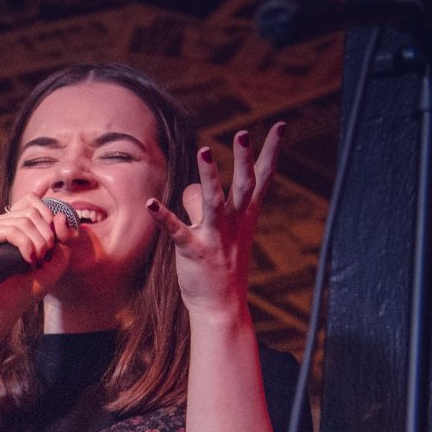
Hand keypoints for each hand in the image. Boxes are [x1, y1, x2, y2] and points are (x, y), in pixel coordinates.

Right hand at [0, 194, 79, 322]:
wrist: (0, 310)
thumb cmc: (22, 290)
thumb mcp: (55, 261)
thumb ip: (65, 238)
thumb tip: (59, 216)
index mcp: (10, 224)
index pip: (32, 200)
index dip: (49, 217)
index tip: (51, 244)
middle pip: (32, 210)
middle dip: (46, 235)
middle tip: (42, 258)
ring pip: (25, 219)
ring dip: (38, 243)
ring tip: (34, 262)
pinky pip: (13, 229)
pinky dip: (26, 245)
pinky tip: (27, 260)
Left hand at [148, 124, 283, 318]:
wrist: (221, 306)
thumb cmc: (221, 266)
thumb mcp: (219, 231)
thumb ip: (202, 205)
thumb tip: (191, 187)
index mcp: (245, 216)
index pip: (262, 178)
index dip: (272, 151)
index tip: (281, 125)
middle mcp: (233, 223)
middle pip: (243, 185)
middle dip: (244, 159)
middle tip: (243, 133)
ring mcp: (215, 237)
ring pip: (214, 203)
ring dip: (209, 178)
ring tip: (204, 152)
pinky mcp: (194, 251)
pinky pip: (178, 231)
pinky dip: (164, 217)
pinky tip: (150, 204)